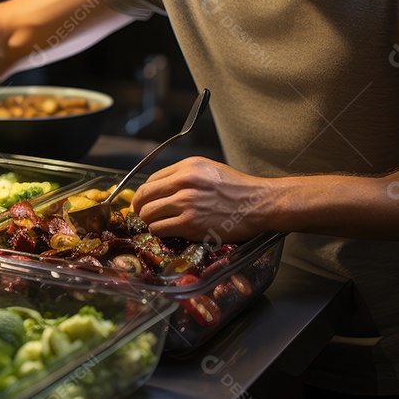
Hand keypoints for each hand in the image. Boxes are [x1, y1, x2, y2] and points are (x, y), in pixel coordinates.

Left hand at [129, 157, 274, 242]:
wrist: (258, 204)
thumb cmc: (237, 189)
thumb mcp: (208, 170)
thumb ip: (183, 176)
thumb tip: (159, 190)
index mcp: (187, 167)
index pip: (151, 180)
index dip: (144, 193)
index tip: (144, 201)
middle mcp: (184, 182)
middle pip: (144, 196)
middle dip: (139, 208)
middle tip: (142, 215)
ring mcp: (186, 203)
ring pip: (148, 214)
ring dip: (149, 222)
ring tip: (157, 224)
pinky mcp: (190, 223)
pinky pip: (159, 228)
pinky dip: (158, 232)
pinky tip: (167, 231)